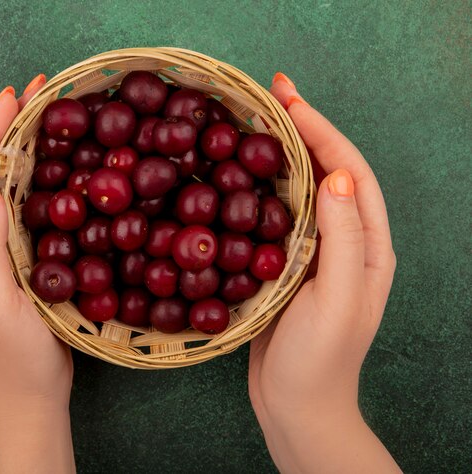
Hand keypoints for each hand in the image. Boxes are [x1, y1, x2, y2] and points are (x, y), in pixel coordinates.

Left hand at [0, 75, 74, 472]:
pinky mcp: (13, 262)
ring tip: (44, 120)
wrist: (30, 397)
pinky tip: (53, 171)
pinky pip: (19, 211)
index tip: (14, 97)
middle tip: (35, 96)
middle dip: (2, 132)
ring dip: (18, 151)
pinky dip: (33, 182)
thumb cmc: (12, 356)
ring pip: (0, 190)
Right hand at [248, 73, 398, 472]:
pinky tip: (238, 176)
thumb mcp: (339, 298)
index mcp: (368, 246)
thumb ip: (346, 237)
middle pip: (326, 173)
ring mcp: (312, 254)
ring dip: (279, 154)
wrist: (294, 407)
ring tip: (254, 122)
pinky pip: (274, 217)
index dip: (322, 132)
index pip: (351, 173)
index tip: (289, 101)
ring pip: (298, 191)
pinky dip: (259, 189)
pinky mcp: (284, 266)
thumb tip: (338, 175)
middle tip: (270, 94)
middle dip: (302, 130)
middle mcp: (344, 242)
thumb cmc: (319, 360)